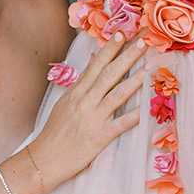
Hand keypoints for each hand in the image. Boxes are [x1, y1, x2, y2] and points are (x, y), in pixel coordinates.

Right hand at [30, 33, 145, 187]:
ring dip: (135, 79)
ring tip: (150, 65)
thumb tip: (92, 63)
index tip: (122, 33)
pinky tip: (149, 106)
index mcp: (76, 93)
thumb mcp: (64, 104)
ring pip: (117, 94)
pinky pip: (122, 123)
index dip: (109, 49)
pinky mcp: (99, 137)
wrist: (43, 160)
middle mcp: (85, 102)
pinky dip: (136, 114)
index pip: (95, 66)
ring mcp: (92, 118)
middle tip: (143, 40)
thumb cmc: (54, 134)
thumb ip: (80, 86)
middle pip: (109, 74)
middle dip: (126, 56)